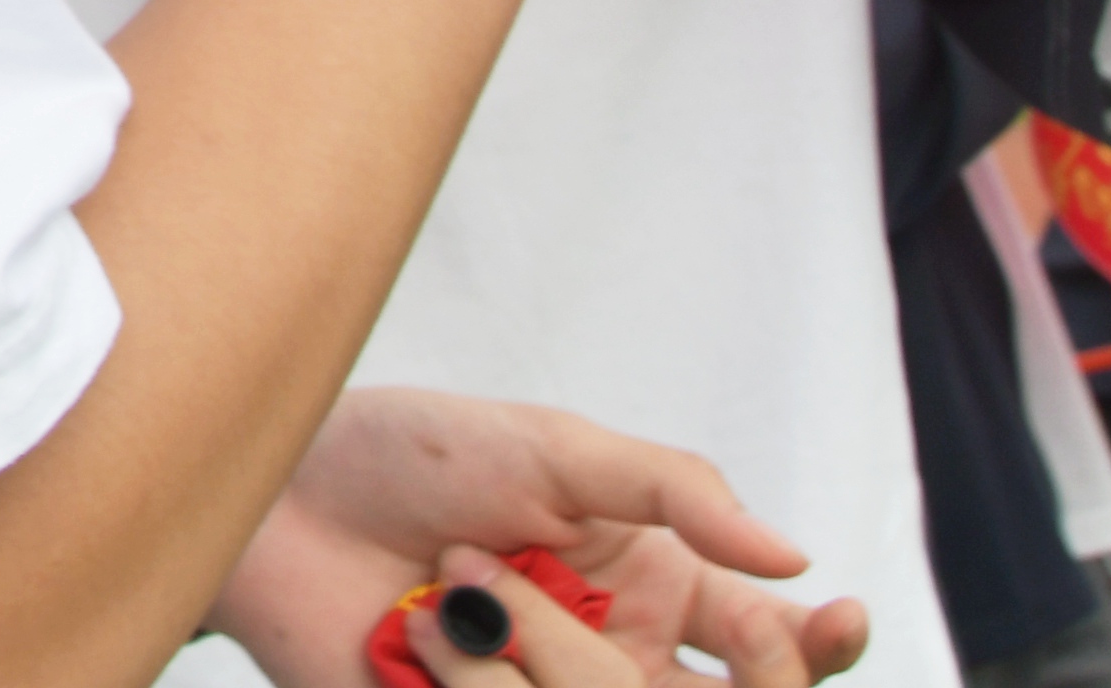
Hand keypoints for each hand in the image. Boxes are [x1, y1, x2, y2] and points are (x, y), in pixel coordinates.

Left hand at [221, 390, 867, 687]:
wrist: (279, 498)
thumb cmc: (410, 455)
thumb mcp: (551, 447)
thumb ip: (675, 492)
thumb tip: (793, 556)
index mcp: (654, 592)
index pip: (770, 648)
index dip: (816, 648)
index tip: (831, 621)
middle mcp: (615, 664)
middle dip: (666, 672)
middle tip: (584, 615)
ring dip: (531, 661)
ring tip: (447, 583)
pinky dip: (476, 686)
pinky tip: (415, 631)